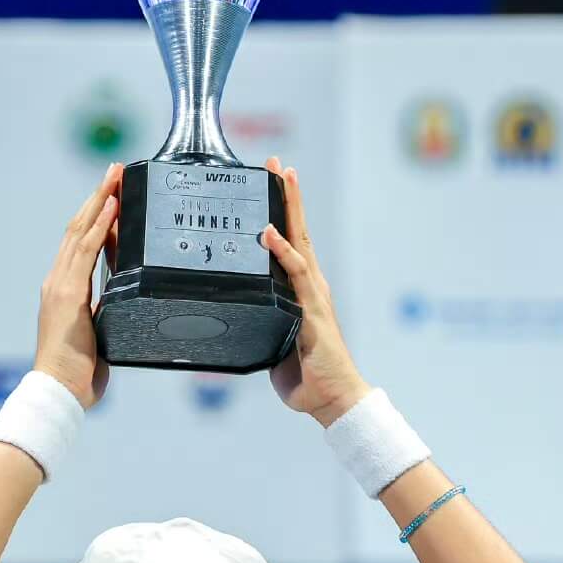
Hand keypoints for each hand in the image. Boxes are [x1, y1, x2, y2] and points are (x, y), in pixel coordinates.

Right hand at [33, 164, 120, 409]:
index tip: (112, 193)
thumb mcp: (99, 331)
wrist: (57, 392)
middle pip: (78, 229)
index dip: (96, 216)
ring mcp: (60, 285)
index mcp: (65, 290)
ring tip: (115, 176)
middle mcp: (58, 281)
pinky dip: (100, 227)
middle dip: (97, 197)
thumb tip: (126, 300)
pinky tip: (112, 207)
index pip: (80, 243)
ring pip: (80, 232)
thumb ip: (107, 311)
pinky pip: (86, 252)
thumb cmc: (78, 372)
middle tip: (115, 170)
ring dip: (100, 201)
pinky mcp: (67, 294)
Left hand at [259, 159, 369, 425]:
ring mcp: (313, 294)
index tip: (272, 182)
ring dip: (290, 207)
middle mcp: (310, 285)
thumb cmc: (304, 375)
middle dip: (288, 195)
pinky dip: (282, 252)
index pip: (292, 243)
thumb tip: (229, 316)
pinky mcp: (312, 310)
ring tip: (280, 176)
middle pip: (299, 230)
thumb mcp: (272, 340)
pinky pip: (295, 275)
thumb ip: (257, 322)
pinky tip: (269, 232)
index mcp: (301, 291)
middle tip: (276, 163)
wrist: (333, 399)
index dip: (283, 212)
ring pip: (300, 241)